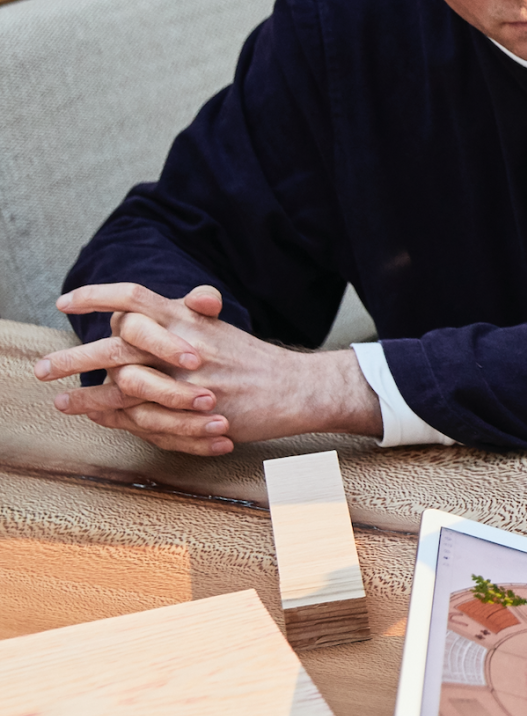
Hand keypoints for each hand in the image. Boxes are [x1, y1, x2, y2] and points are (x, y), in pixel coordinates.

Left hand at [36, 283, 380, 453]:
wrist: (297, 389)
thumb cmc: (255, 360)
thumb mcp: (221, 327)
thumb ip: (191, 315)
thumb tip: (168, 305)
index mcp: (188, 319)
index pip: (134, 297)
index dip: (96, 296)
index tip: (64, 303)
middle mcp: (186, 344)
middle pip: (117, 343)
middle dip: (73, 357)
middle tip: (41, 370)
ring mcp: (191, 380)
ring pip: (125, 384)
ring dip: (87, 395)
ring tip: (61, 402)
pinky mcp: (197, 411)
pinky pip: (146, 417)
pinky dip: (117, 419)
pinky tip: (98, 417)